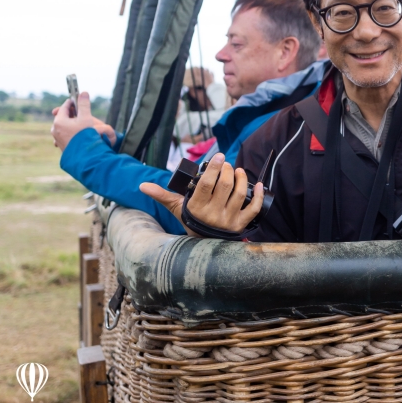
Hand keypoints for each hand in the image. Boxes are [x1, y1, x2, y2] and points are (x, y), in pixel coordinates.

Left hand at [51, 93, 115, 149]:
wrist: (84, 156)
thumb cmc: (84, 136)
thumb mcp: (86, 118)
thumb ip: (84, 105)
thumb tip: (83, 92)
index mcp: (59, 121)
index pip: (64, 106)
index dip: (72, 102)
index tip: (78, 99)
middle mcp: (54, 129)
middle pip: (63, 116)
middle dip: (72, 112)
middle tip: (81, 111)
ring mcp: (56, 138)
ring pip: (63, 125)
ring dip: (71, 122)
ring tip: (81, 122)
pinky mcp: (60, 144)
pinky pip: (64, 133)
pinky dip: (70, 130)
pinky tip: (77, 132)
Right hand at [139, 153, 263, 235]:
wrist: (203, 246)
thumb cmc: (191, 221)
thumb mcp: (177, 208)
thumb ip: (163, 195)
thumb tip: (142, 186)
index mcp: (197, 208)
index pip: (207, 184)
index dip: (213, 168)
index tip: (218, 156)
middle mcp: (213, 215)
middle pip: (225, 185)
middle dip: (227, 170)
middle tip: (225, 164)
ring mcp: (228, 220)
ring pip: (240, 194)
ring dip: (241, 178)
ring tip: (236, 170)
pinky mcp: (241, 225)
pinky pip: (253, 209)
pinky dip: (258, 195)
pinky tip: (258, 183)